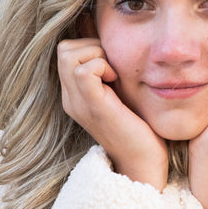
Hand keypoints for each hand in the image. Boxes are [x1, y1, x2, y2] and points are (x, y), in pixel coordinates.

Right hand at [57, 38, 168, 188]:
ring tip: (114, 75)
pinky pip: (83, 71)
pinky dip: (102, 66)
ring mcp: (78, 103)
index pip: (66, 52)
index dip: (90, 47)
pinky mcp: (93, 107)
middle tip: (113, 67)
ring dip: (97, 55)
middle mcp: (71, 99)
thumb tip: (115, 45)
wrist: (143, 163)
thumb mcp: (120, 94)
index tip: (112, 66)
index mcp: (75, 96)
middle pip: (64, 50)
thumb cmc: (140, 128)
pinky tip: (116, 81)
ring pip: (68, 55)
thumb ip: (111, 74)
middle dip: (92, 46)